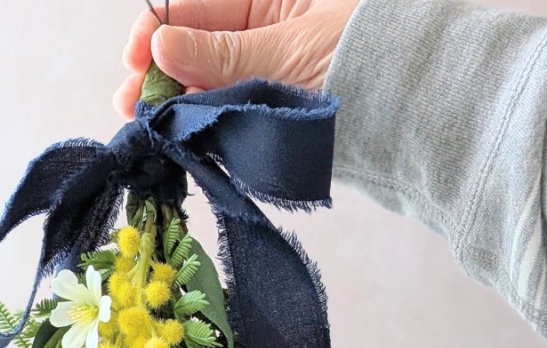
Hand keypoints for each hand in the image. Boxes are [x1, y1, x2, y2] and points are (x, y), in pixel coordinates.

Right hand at [114, 0, 360, 117]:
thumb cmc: (363, 60)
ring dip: (175, 103)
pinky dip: (200, 125)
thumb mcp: (287, 52)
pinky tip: (177, 135)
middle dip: (160, 72)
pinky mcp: (270, 111)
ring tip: (147, 123)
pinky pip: (225, 114)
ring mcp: (266, 71)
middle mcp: (264, 29)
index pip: (198, 5)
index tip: (135, 59)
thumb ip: (221, 56)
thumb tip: (161, 47)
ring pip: (205, 84)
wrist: (415, 112)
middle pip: (195, 46)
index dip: (160, 30)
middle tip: (131, 103)